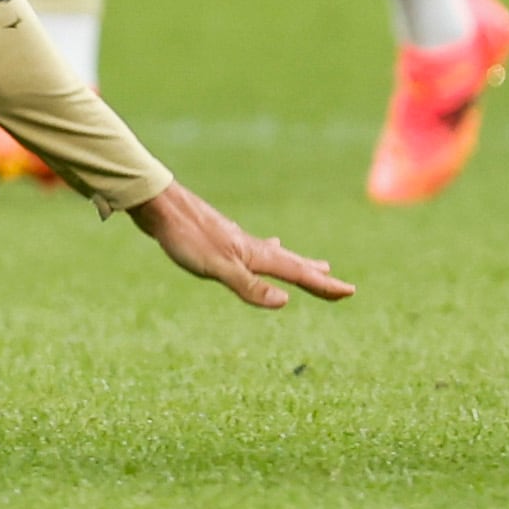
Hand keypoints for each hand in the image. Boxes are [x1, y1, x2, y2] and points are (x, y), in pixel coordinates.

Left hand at [128, 182, 354, 309]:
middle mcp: (251, 245)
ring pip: (276, 255)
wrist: (158, 205)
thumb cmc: (186, 237)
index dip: (323, 285)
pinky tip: (264, 245)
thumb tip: (285, 302)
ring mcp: (236, 239)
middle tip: (337, 281)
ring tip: (314, 265)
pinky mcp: (220, 237)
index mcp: (255, 254)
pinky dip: (270, 252)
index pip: (297, 274)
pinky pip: (256, 249)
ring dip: (296, 262)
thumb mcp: (217, 268)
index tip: (351, 290)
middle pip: (291, 263)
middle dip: (315, 275)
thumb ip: (249, 286)